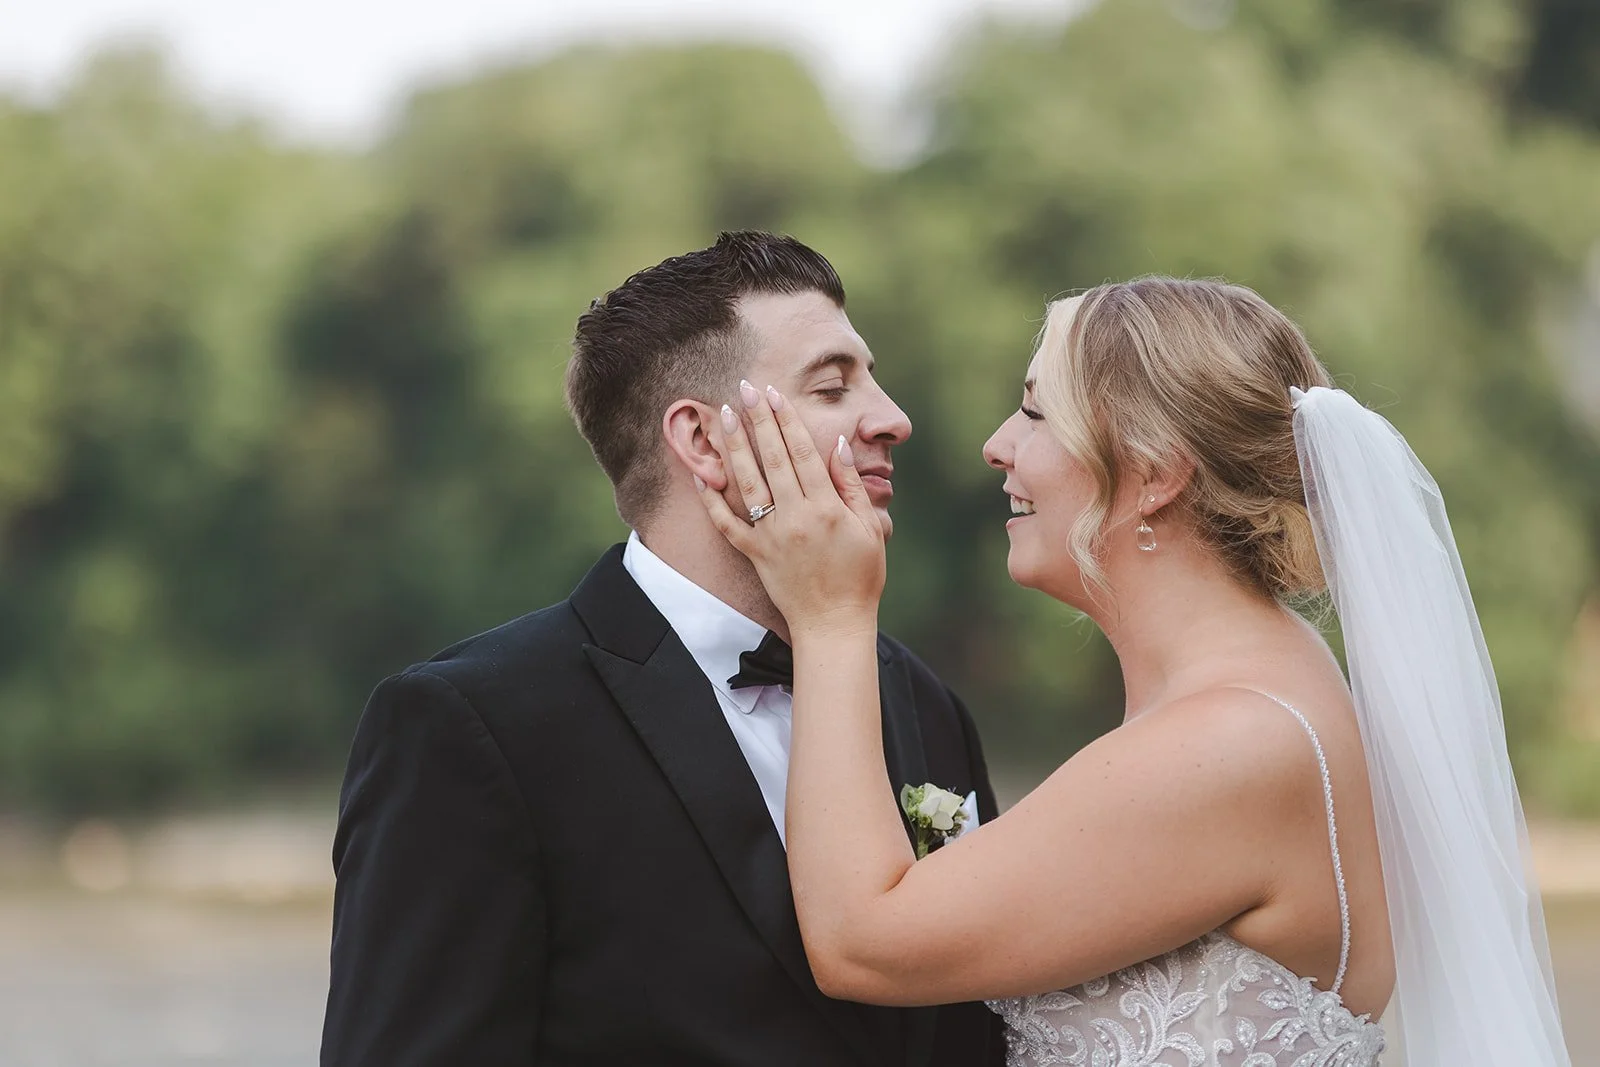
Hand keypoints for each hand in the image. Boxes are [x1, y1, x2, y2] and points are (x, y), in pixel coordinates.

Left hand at [695, 381, 885, 636]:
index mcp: (826, 508)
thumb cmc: (860, 576)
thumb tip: (838, 446)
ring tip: (723, 416)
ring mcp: (771, 536)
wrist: (833, 624)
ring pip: (747, 482)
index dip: (787, 420)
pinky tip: (702, 474)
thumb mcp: (869, 528)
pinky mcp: (754, 554)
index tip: (775, 394)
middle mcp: (795, 517)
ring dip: (734, 446)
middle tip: (744, 388)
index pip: (802, 452)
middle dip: (757, 420)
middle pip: (772, 458)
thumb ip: (852, 486)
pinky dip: (712, 500)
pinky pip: (727, 523)